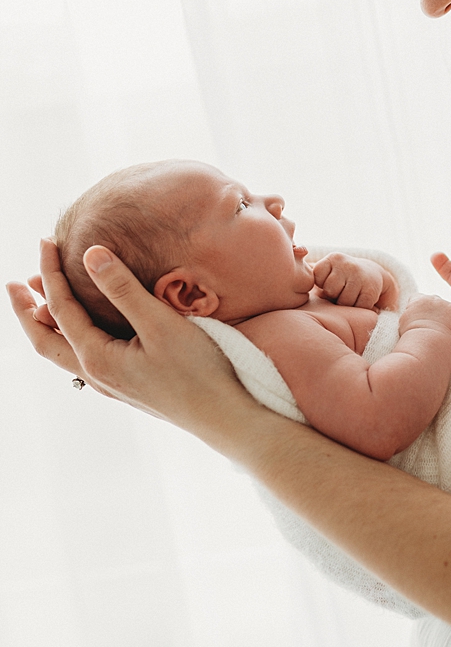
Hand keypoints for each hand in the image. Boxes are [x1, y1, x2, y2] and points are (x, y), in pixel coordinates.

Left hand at [7, 239, 254, 434]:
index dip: (51, 272)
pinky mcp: (128, 385)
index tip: (47, 240)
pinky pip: (83, 358)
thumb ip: (123, 289)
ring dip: (46, 325)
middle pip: (46, 339)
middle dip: (27, 310)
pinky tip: (84, 332)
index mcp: (97, 357)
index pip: (61, 307)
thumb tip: (91, 254)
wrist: (223, 416)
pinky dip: (70, 338)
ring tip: (38, 304)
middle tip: (13, 285)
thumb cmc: (197, 371)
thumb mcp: (159, 324)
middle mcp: (96, 374)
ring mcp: (111, 383)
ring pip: (63, 352)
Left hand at [312, 253, 395, 309]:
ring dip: (345, 303)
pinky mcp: (371, 290)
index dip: (322, 285)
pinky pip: (358, 307)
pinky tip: (359, 298)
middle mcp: (347, 264)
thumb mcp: (327, 270)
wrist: (371, 274)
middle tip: (341, 290)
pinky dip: (357, 307)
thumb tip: (294, 259)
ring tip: (349, 294)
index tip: (329, 281)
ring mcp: (360, 276)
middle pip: (331, 290)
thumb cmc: (340, 276)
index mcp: (333, 258)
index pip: (317, 278)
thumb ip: (311, 273)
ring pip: (344, 301)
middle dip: (334, 295)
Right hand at [399, 293, 450, 346]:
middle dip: (436, 316)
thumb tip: (408, 321)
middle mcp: (437, 299)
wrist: (426, 339)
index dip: (419, 312)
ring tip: (447, 332)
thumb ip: (407, 317)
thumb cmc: (411, 335)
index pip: (419, 300)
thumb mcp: (401, 322)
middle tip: (431, 330)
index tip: (418, 321)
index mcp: (420, 299)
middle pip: (438, 305)